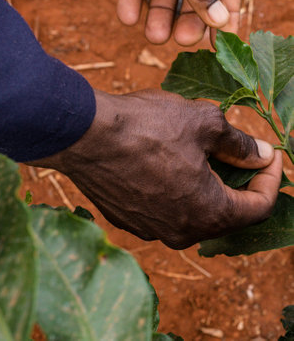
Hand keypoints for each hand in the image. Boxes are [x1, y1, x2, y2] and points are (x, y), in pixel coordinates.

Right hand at [29, 89, 281, 248]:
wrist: (85, 135)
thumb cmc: (147, 127)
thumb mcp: (205, 124)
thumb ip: (239, 144)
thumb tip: (260, 155)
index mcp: (208, 213)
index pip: (258, 206)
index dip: (270, 179)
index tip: (271, 156)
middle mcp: (181, 231)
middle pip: (225, 212)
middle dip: (237, 181)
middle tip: (239, 153)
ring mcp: (151, 228)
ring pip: (192, 209)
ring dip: (204, 184)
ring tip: (202, 153)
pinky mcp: (127, 218)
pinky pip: (163, 207)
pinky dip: (175, 189)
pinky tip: (168, 162)